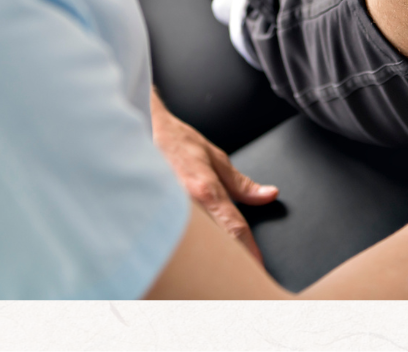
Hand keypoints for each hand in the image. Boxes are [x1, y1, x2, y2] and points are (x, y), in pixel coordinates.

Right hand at [149, 90, 276, 262]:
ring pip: (189, 246)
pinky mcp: (148, 219)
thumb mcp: (215, 158)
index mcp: (205, 190)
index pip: (233, 227)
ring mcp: (165, 214)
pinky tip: (179, 255)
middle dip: (224, 260)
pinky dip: (176, 250)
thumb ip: (241, 183)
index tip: (257, 267)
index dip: (248, 250)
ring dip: (201, 258)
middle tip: (234, 273)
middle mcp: (185, 206)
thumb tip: (268, 195)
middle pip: (211, 244)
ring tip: (206, 270)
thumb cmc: (176, 143)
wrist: (138, 133)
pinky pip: (166, 242)